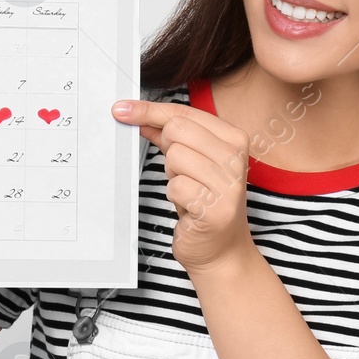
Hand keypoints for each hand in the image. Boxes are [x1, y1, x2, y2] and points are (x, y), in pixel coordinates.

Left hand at [111, 98, 256, 274]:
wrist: (221, 249)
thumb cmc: (204, 203)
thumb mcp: (190, 162)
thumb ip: (168, 136)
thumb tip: (138, 116)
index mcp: (234, 138)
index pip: (184, 113)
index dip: (149, 110)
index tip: (122, 109)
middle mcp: (236, 157)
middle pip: (177, 130)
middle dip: (168, 150)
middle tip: (183, 173)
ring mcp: (229, 183)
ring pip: (175, 157)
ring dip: (173, 176)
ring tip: (190, 191)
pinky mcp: (216, 208)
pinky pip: (175, 187)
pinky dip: (175, 197)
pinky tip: (190, 207)